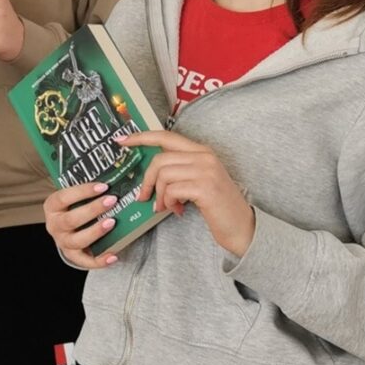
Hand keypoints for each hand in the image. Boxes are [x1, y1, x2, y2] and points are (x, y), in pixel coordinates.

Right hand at [43, 182, 122, 268]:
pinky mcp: (71, 255)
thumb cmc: (73, 207)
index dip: (83, 191)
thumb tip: (112, 179)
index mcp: (52, 206)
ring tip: (112, 223)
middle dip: (93, 210)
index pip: (65, 197)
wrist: (66, 227)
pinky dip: (99, 260)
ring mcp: (61, 241)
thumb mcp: (73, 197)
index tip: (103, 186)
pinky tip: (114, 256)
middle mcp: (54, 224)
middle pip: (71, 220)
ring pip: (76, 240)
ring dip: (95, 232)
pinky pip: (84, 261)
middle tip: (112, 201)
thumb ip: (86, 191)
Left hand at [121, 131, 255, 256]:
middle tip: (144, 197)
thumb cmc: (217, 207)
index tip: (121, 141)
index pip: (166, 136)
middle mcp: (204, 156)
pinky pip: (171, 190)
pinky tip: (178, 211)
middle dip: (147, 180)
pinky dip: (168, 202)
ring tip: (167, 207)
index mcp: (201, 151)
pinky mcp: (205, 187)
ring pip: (163, 175)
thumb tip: (150, 173)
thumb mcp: (198, 181)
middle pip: (160, 159)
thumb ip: (178, 171)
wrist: (243, 228)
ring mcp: (206, 170)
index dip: (141, 137)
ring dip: (160, 195)